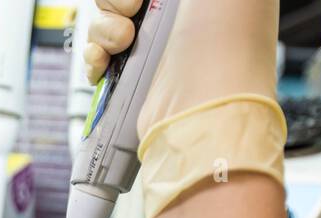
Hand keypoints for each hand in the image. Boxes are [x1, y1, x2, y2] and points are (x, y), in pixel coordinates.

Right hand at [83, 0, 280, 140]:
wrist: (206, 106)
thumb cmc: (227, 39)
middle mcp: (173, 13)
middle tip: (133, 6)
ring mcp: (150, 46)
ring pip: (102, 20)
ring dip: (103, 27)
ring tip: (124, 43)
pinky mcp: (131, 77)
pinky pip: (95, 56)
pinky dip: (93, 56)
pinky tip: (105, 62)